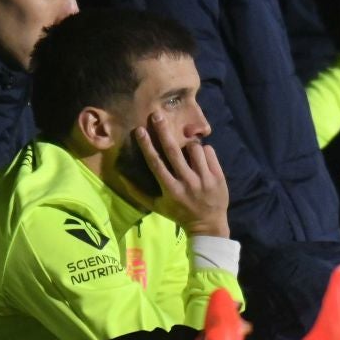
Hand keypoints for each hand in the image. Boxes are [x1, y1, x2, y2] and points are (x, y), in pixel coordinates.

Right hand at [136, 110, 230, 237]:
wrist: (208, 225)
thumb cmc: (179, 213)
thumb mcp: (157, 207)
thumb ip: (139, 193)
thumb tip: (121, 177)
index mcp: (170, 189)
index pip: (156, 164)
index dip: (147, 146)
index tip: (140, 130)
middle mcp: (187, 182)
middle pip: (174, 152)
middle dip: (164, 132)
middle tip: (157, 115)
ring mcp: (204, 179)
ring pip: (195, 149)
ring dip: (189, 144)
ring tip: (187, 149)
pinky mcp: (218, 176)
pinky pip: (209, 152)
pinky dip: (203, 150)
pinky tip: (200, 158)